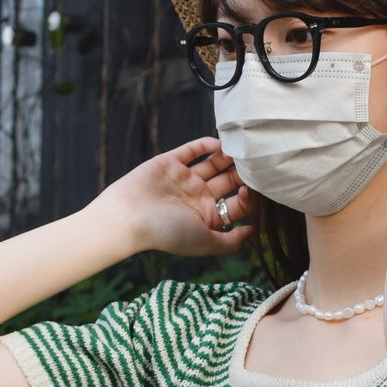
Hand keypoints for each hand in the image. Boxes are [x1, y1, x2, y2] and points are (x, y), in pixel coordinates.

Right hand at [97, 137, 253, 257]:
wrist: (128, 217)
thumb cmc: (166, 234)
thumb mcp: (205, 243)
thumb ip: (231, 242)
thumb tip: (254, 231)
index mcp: (207, 216)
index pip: (237, 204)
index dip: (250, 196)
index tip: (258, 189)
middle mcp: (197, 197)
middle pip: (229, 181)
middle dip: (244, 173)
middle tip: (256, 164)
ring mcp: (184, 178)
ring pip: (214, 164)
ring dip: (229, 157)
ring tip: (243, 151)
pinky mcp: (170, 162)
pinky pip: (193, 149)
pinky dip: (208, 144)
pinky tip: (221, 144)